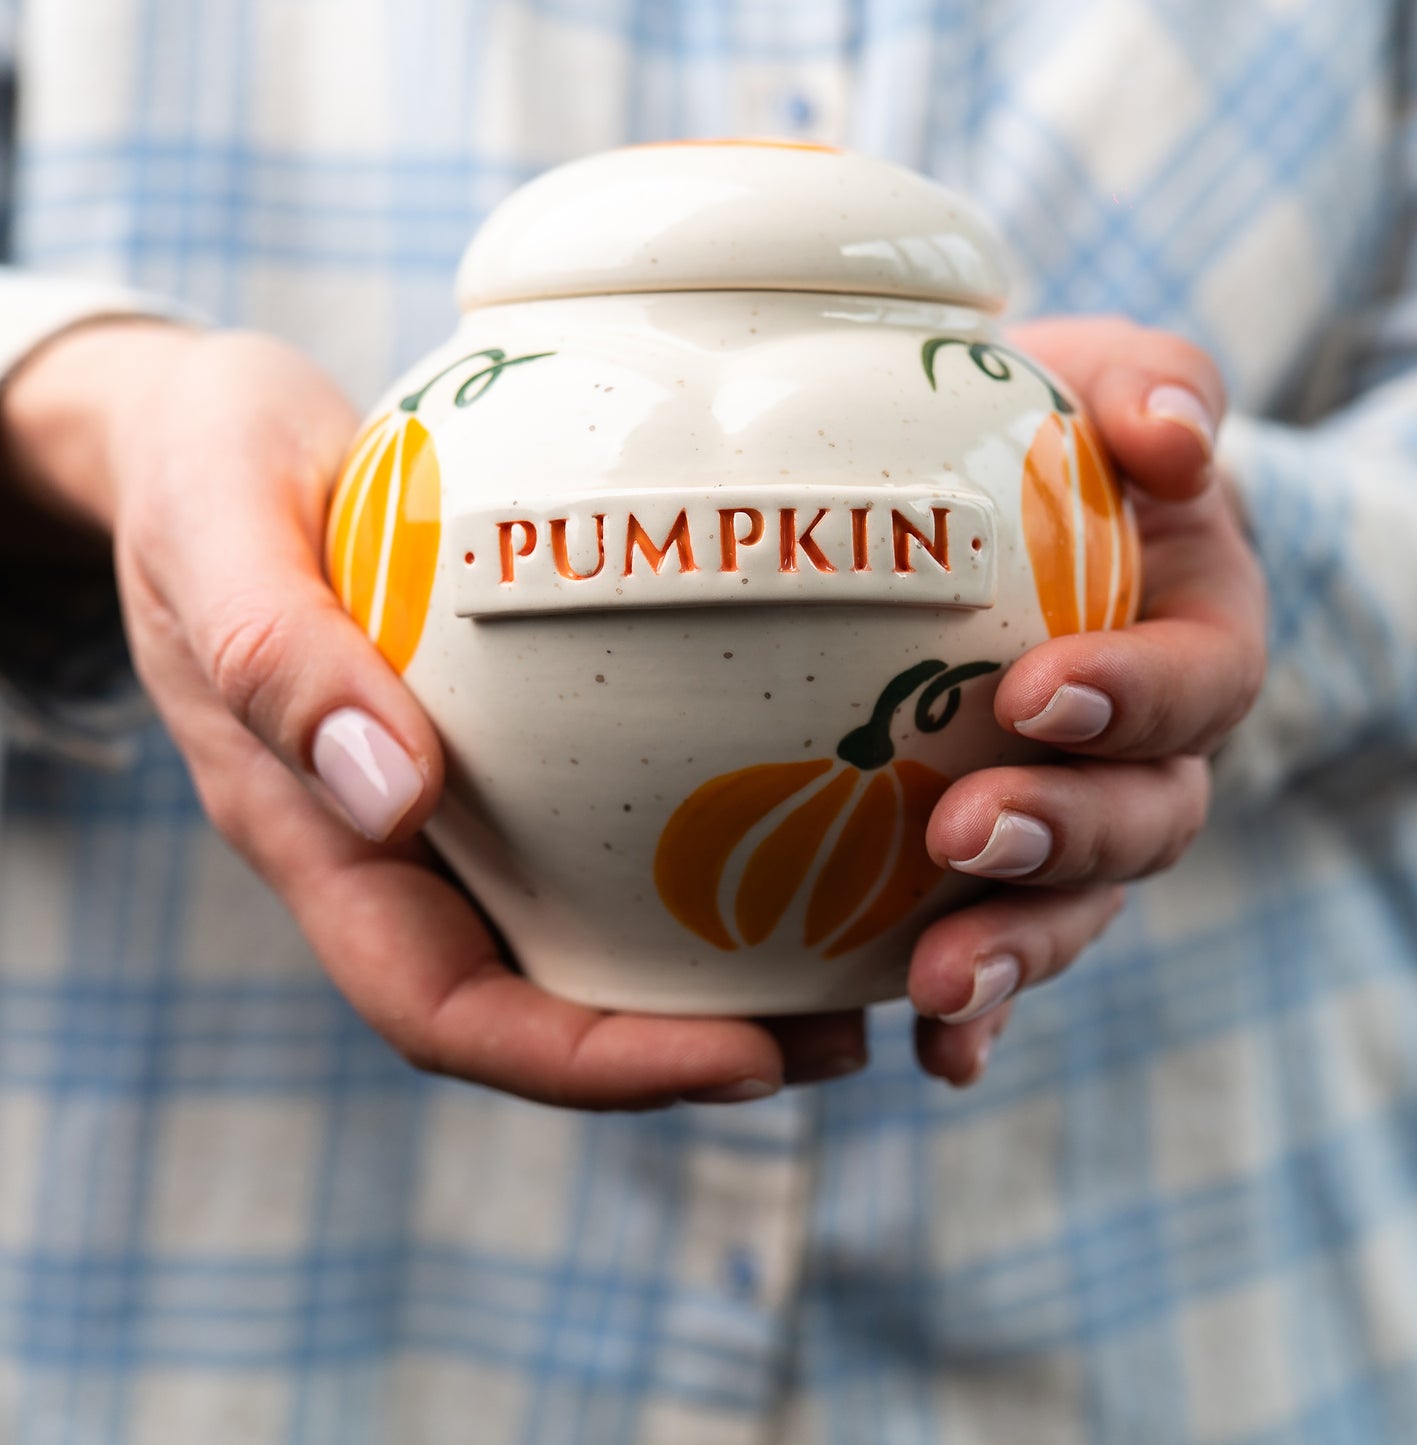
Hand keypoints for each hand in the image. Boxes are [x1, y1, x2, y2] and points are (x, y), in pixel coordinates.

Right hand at [2, 323, 864, 1108]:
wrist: (204, 434)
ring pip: (582, 929)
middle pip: (541, 1003)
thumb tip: (394, 791)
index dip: (587, 1065)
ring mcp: (448, 801)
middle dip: (685, 1046)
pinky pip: (597, 822)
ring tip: (855, 959)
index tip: (741, 1057)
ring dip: (713, 970)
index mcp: (316, 840)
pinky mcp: (497, 740)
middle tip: (839, 1033)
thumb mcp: (216, 533)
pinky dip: (697, 850)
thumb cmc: (202, 472)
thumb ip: (276, 656)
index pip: (446, 1009)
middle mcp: (393, 848)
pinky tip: (800, 821)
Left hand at [908, 317, 1266, 1083]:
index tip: (1037, 692)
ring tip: (936, 983)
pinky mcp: (1006, 879)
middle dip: (1065, 836)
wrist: (997, 517)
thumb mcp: (1098, 382)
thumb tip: (1169, 439)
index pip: (1193, 683)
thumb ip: (1152, 387)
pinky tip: (935, 1054)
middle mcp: (1152, 755)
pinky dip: (981, 1016)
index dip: (1132, 698)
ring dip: (1017, 950)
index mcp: (1191, 641)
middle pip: (1145, 823)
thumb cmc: (1049, 444)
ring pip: (1079, 912)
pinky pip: (1008, 959)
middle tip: (968, 834)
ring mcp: (1084, 830)